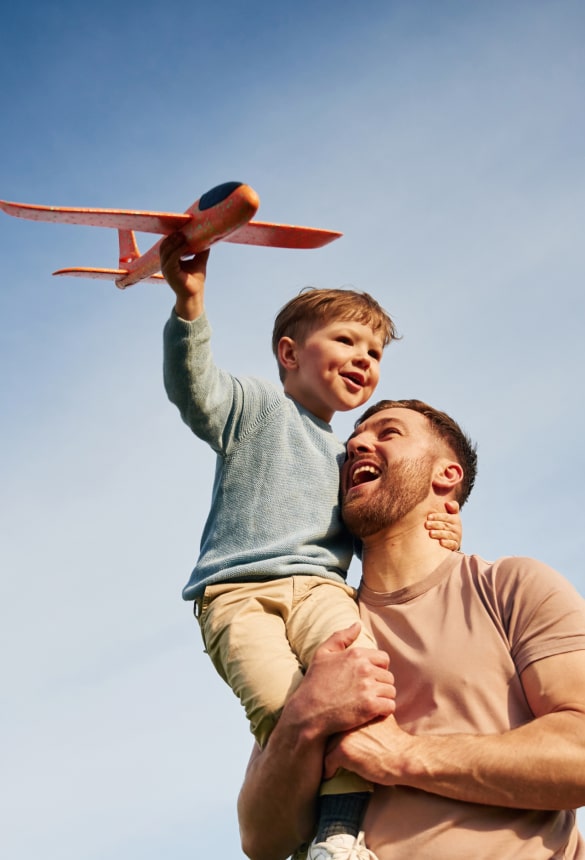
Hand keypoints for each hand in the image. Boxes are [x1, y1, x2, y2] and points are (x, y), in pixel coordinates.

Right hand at [159, 232, 208, 319]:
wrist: (194, 295)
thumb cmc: (196, 280)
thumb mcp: (199, 261)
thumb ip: (201, 250)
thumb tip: (207, 238)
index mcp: (169, 261)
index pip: (166, 245)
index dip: (173, 236)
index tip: (182, 228)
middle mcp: (165, 264)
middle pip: (164, 245)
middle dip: (173, 237)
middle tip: (182, 230)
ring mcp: (166, 269)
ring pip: (166, 250)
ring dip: (175, 241)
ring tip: (183, 235)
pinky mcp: (170, 273)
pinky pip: (172, 258)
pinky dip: (178, 249)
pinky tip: (186, 244)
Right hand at [290, 623, 395, 739]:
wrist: (307, 712)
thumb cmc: (314, 683)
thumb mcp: (322, 653)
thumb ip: (341, 636)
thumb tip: (358, 624)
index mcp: (356, 654)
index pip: (384, 659)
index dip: (378, 669)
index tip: (367, 679)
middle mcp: (365, 668)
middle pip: (388, 676)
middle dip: (380, 685)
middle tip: (367, 694)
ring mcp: (368, 687)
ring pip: (391, 691)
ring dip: (383, 698)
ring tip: (369, 703)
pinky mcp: (371, 706)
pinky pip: (390, 706)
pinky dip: (384, 711)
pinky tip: (372, 713)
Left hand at [324, 713, 412, 784]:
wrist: (403, 757)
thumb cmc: (396, 741)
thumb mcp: (382, 718)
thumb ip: (369, 714)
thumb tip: (365, 714)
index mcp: (357, 710)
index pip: (337, 719)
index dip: (336, 731)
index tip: (335, 741)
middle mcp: (347, 720)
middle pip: (329, 732)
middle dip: (330, 743)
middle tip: (330, 755)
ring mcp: (343, 734)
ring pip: (326, 747)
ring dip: (328, 757)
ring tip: (329, 766)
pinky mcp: (342, 751)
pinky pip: (327, 762)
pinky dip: (328, 770)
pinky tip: (331, 775)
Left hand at [426, 499, 460, 550]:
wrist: (453, 539)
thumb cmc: (448, 524)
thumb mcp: (452, 515)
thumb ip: (452, 507)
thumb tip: (448, 503)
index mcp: (455, 519)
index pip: (446, 517)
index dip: (437, 516)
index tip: (428, 517)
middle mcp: (457, 528)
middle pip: (445, 526)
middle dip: (435, 525)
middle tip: (426, 525)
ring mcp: (456, 537)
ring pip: (448, 535)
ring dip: (439, 534)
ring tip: (430, 533)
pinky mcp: (455, 545)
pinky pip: (452, 544)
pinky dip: (447, 543)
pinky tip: (441, 542)